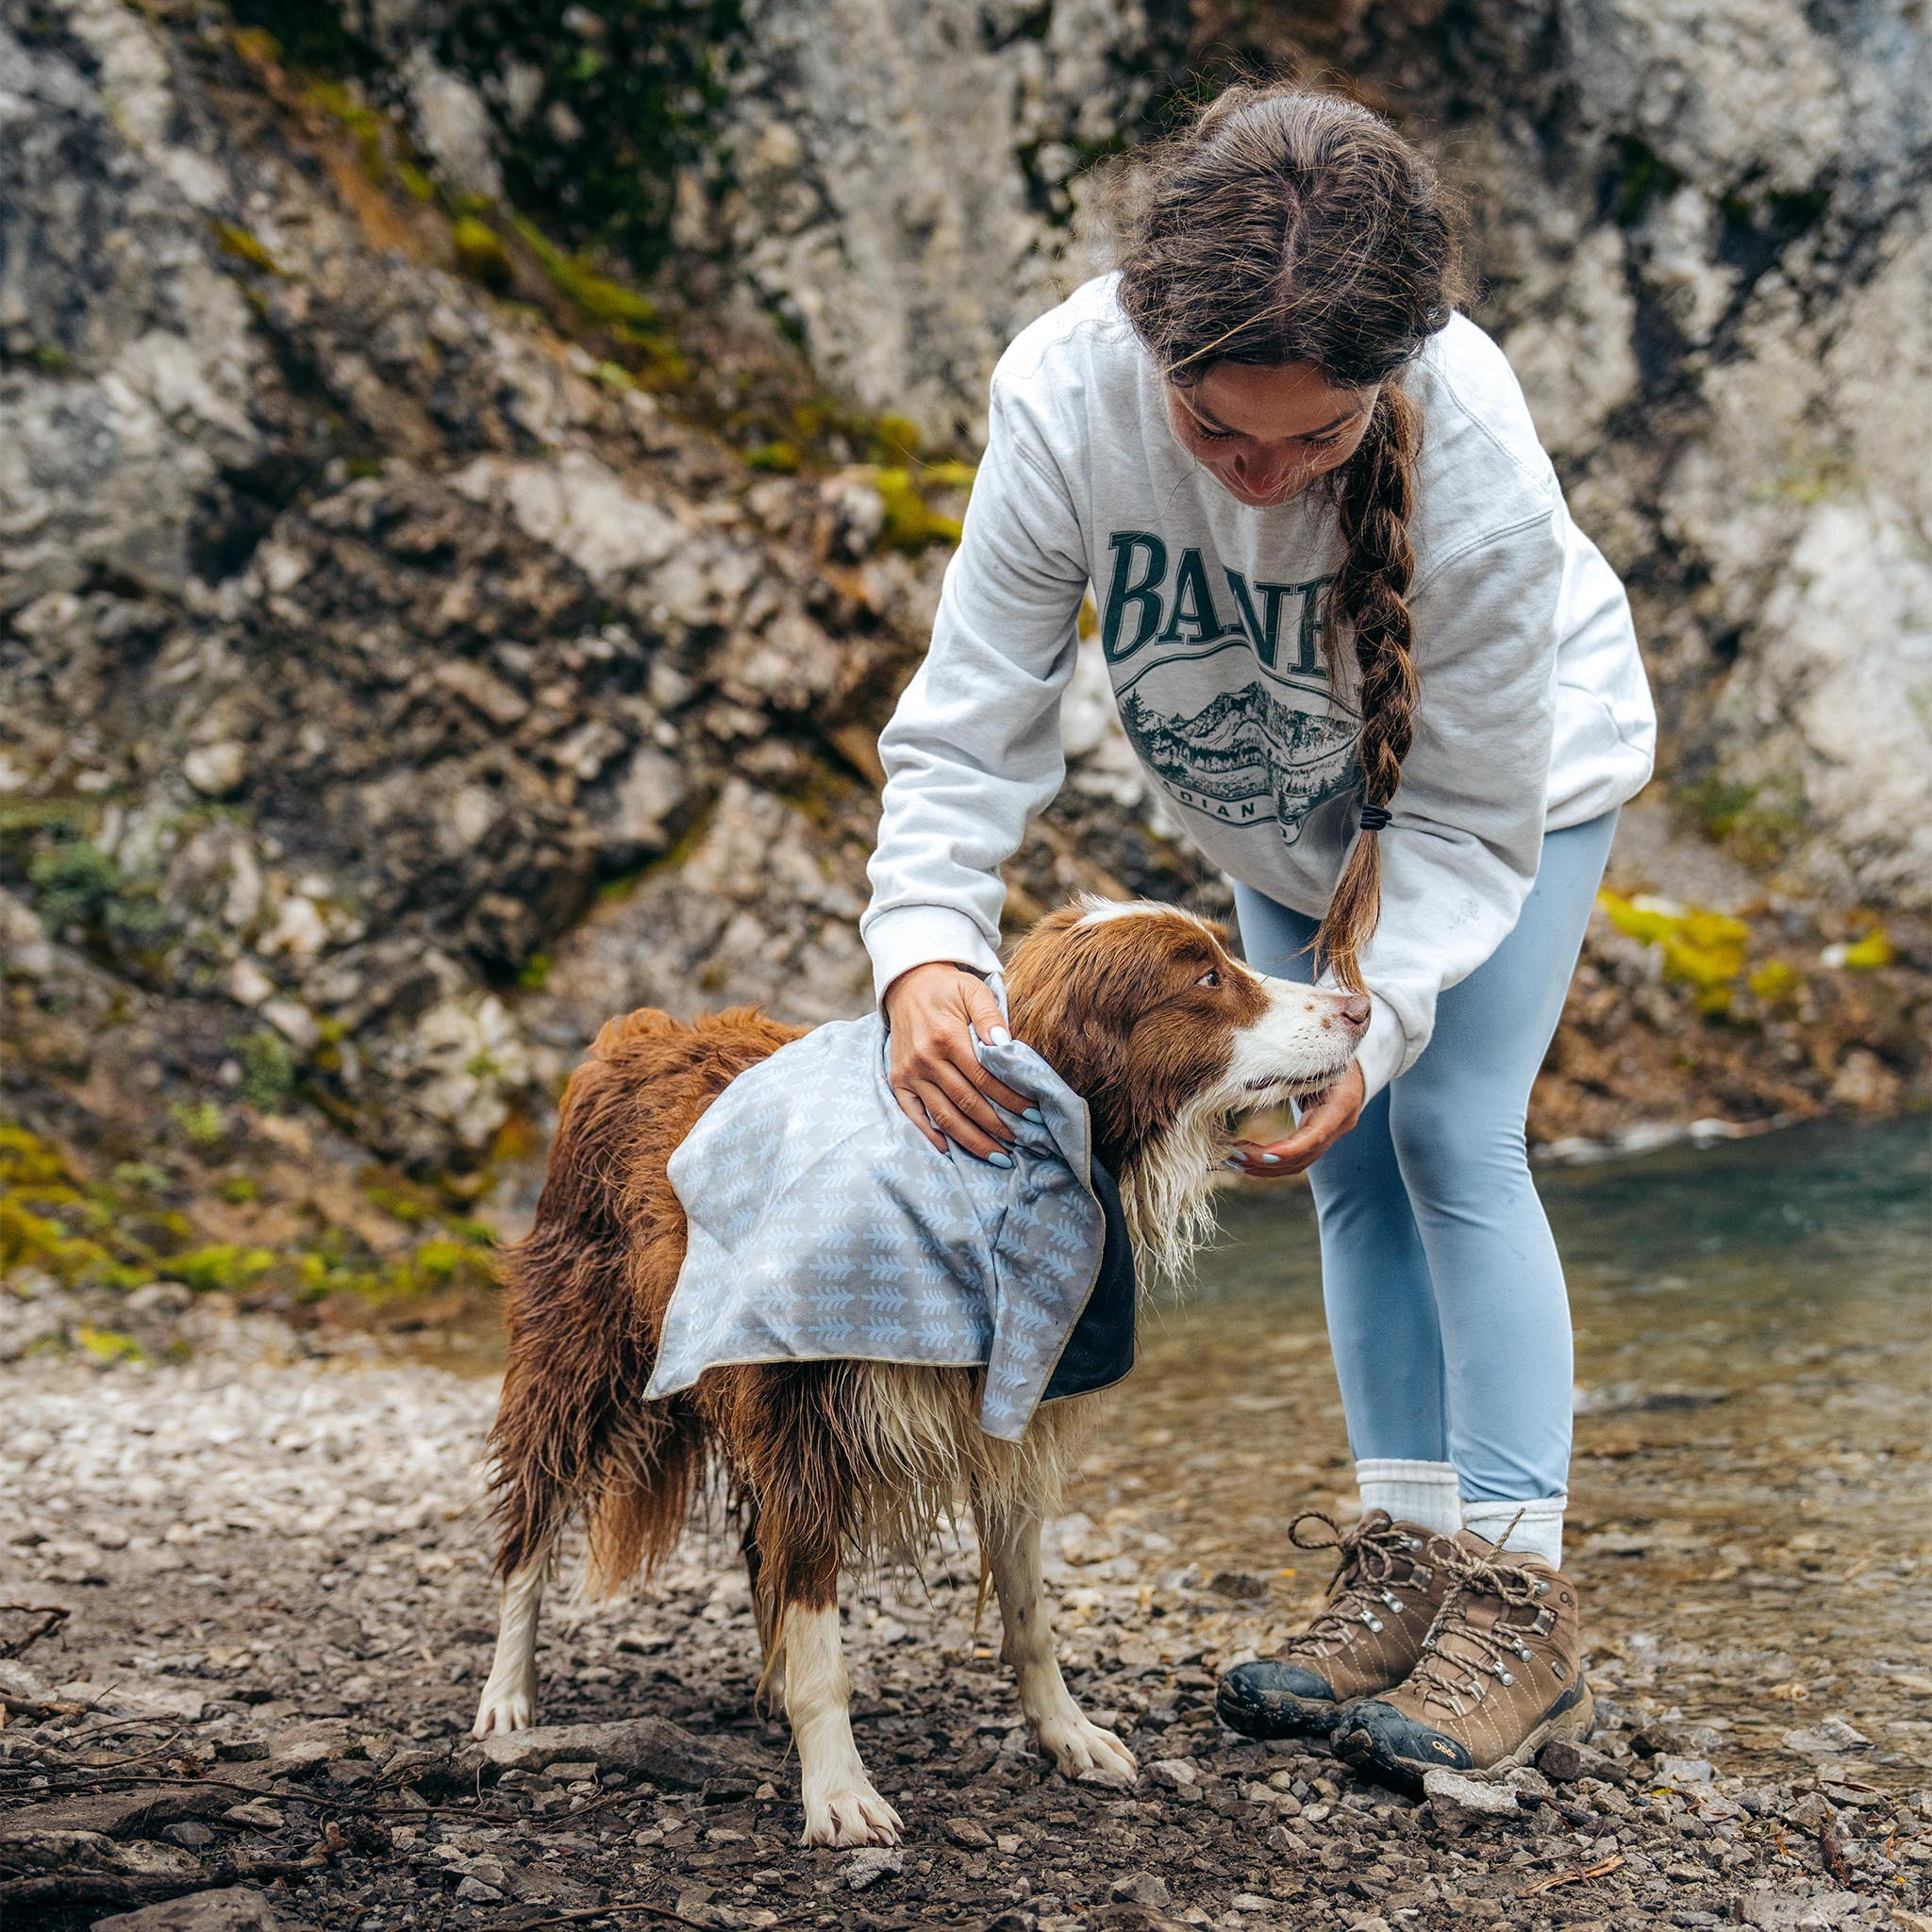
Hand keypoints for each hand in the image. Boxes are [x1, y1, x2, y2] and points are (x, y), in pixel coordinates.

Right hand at [882, 962, 1036, 1161]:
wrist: (908, 984)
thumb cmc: (948, 989)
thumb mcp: (973, 991)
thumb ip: (991, 1015)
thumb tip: (1005, 1044)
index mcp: (947, 1037)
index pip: (985, 1078)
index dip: (1010, 1100)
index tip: (1033, 1115)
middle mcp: (925, 1059)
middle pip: (967, 1102)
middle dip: (997, 1125)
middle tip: (1022, 1141)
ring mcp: (909, 1073)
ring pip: (944, 1115)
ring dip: (972, 1139)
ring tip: (997, 1155)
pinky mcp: (898, 1081)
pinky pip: (914, 1115)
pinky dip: (932, 1135)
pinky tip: (952, 1150)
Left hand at [1225, 1062, 1365, 1177]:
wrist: (1357, 1059)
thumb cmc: (1331, 1049)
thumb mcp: (1314, 1055)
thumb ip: (1291, 1070)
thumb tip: (1252, 1082)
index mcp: (1341, 1103)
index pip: (1315, 1136)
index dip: (1289, 1149)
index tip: (1262, 1154)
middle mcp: (1339, 1124)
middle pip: (1303, 1157)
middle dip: (1266, 1162)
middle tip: (1233, 1157)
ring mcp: (1331, 1134)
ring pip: (1298, 1163)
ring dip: (1264, 1166)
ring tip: (1233, 1160)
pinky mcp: (1320, 1137)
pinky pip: (1296, 1158)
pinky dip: (1271, 1160)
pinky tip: (1247, 1157)